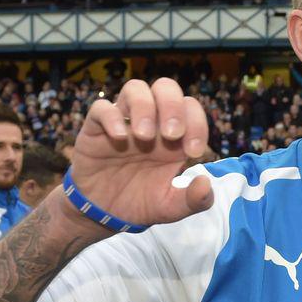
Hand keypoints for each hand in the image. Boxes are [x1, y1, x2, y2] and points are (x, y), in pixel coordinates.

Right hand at [66, 77, 214, 228]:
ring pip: (135, 89)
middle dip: (173, 105)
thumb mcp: (170, 208)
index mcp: (174, 137)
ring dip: (144, 106)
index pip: (191, 110)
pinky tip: (120, 138)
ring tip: (144, 136)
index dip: (198, 124)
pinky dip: (111, 118)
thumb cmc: (140, 202)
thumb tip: (205, 183)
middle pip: (166, 88)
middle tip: (172, 134)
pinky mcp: (96, 129)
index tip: (193, 152)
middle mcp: (151, 123)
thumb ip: (193, 200)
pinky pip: (101, 109)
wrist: (104, 213)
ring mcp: (124, 122)